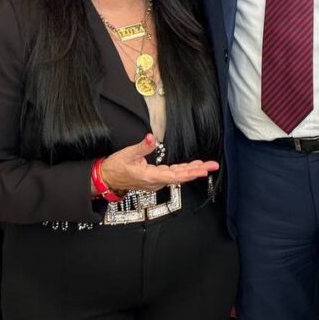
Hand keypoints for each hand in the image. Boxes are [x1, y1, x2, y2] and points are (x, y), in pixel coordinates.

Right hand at [98, 134, 218, 192]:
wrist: (106, 178)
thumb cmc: (115, 167)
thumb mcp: (127, 154)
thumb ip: (141, 146)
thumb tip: (151, 137)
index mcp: (149, 176)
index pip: (174, 175)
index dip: (189, 172)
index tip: (202, 170)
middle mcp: (155, 181)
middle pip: (180, 176)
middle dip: (197, 171)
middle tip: (212, 166)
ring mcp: (155, 182)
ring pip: (177, 176)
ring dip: (192, 171)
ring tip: (206, 165)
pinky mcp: (155, 179)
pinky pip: (172, 176)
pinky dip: (183, 171)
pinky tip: (192, 167)